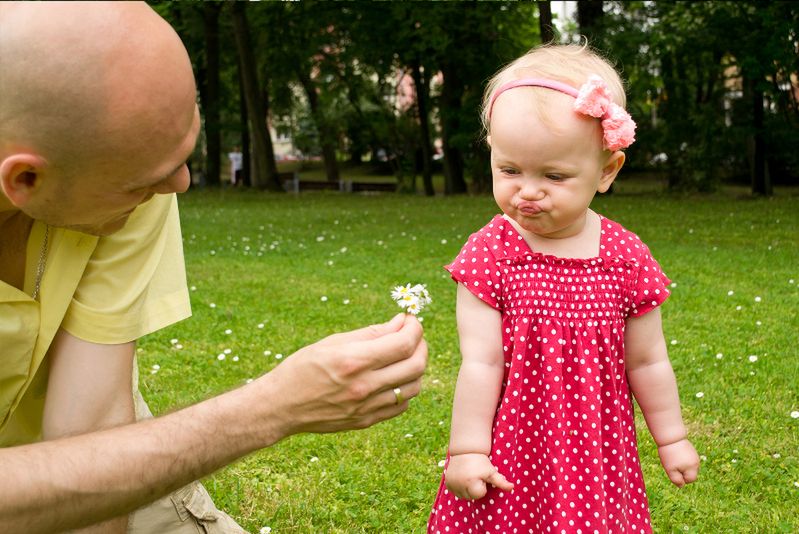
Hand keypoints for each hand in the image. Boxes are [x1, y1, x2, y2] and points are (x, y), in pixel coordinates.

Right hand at [263, 313, 426, 436]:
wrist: (281, 406)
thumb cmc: (303, 367)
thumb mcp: (333, 342)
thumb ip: (371, 333)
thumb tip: (401, 322)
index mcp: (353, 360)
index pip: (404, 343)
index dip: (415, 328)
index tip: (410, 320)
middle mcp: (363, 386)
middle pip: (416, 365)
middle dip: (421, 345)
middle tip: (412, 335)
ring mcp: (367, 407)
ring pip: (414, 386)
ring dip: (416, 367)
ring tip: (404, 356)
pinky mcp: (367, 421)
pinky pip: (401, 405)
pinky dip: (405, 388)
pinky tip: (394, 377)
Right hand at [444, 453, 512, 499]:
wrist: (465, 450)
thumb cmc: (481, 461)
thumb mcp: (491, 471)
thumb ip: (501, 482)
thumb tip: (513, 487)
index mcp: (470, 483)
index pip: (479, 495)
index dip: (483, 486)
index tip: (482, 476)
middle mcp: (459, 485)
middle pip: (471, 497)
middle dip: (475, 488)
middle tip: (476, 475)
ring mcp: (451, 484)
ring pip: (463, 496)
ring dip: (467, 489)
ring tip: (469, 476)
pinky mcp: (447, 483)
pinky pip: (455, 492)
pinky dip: (459, 487)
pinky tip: (463, 478)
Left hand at [658, 438, 699, 486]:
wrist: (670, 436)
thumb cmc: (669, 454)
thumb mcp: (670, 470)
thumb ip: (676, 480)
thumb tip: (681, 485)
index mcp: (692, 468)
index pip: (690, 480)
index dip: (681, 477)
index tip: (673, 469)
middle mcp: (696, 462)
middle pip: (690, 473)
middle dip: (682, 471)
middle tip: (673, 462)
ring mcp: (695, 455)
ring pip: (689, 466)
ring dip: (682, 465)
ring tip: (674, 457)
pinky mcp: (691, 450)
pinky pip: (687, 459)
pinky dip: (682, 459)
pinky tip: (676, 452)